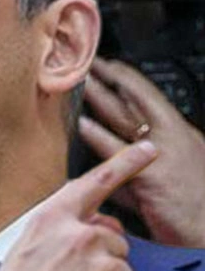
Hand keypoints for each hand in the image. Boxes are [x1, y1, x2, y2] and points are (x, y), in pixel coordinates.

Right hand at [0, 141, 157, 270]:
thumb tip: (96, 233)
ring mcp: (104, 269)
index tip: (148, 150)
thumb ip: (60, 235)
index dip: (126, 163)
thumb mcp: (22, 254)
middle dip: (101, 263)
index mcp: (50, 222)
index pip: (95, 183)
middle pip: (115, 241)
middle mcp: (81, 239)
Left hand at [80, 57, 204, 247]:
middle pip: (134, 99)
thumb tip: (114, 162)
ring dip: (98, 97)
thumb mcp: (172, 176)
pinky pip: (117, 151)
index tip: (109, 65)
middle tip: (86, 62)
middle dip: (109, 78)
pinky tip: (82, 125)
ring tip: (78, 82)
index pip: (150, 97)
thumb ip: (140, 164)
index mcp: (179, 135)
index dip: (127, 79)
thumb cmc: (196, 208)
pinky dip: (98, 137)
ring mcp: (160, 154)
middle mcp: (171, 138)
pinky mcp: (148, 175)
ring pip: (123, 117)